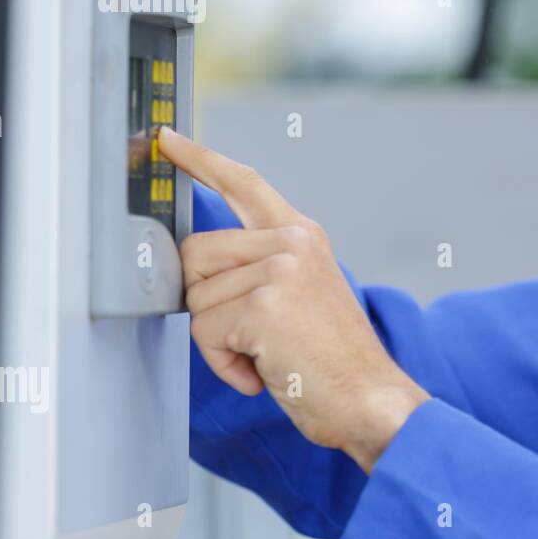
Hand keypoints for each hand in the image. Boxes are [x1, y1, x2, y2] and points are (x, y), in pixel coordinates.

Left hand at [158, 126, 430, 472]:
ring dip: (219, 341)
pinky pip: (205, 332)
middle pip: (195, 253)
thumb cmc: (330, 360)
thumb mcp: (300, 294)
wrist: (370, 398)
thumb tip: (191, 268)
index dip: (201, 160)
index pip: (244, 184)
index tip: (168, 140)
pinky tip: (263, 370)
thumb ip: (258, 267)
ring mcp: (280, 270)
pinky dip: (225, 363)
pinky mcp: (265, 305)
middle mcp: (293, 242)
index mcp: (302, 235)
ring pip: (196, 299)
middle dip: (204, 302)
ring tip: (267, 355)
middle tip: (249, 335)